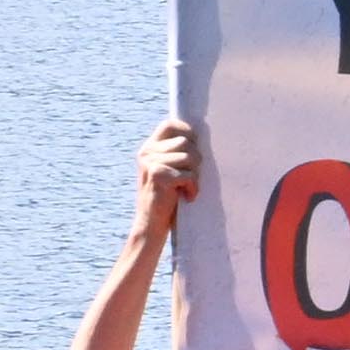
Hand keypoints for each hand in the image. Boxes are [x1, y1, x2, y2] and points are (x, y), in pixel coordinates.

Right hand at [128, 117, 202, 245]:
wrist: (152, 224)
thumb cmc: (168, 197)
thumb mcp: (170, 170)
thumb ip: (178, 152)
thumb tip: (202, 135)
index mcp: (149, 147)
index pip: (170, 124)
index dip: (186, 131)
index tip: (194, 147)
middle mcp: (147, 152)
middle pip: (186, 142)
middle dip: (196, 161)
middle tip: (189, 178)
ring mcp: (150, 163)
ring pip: (189, 157)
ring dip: (195, 175)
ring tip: (186, 188)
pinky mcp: (158, 175)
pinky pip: (189, 174)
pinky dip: (193, 187)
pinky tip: (186, 196)